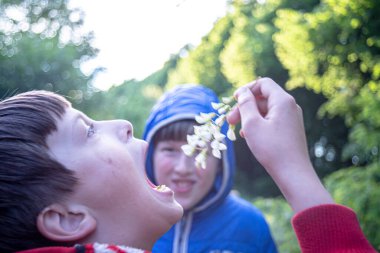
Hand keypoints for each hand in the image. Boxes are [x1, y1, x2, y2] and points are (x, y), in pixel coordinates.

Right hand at [227, 78, 333, 211]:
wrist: (293, 173)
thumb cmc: (271, 148)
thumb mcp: (252, 124)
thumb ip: (245, 104)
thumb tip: (242, 92)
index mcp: (283, 101)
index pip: (263, 83)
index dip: (246, 89)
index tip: (233, 100)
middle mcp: (290, 106)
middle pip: (263, 97)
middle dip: (244, 106)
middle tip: (229, 121)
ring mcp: (291, 118)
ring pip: (266, 110)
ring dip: (249, 117)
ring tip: (238, 131)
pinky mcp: (290, 129)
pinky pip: (271, 120)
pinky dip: (258, 124)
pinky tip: (249, 136)